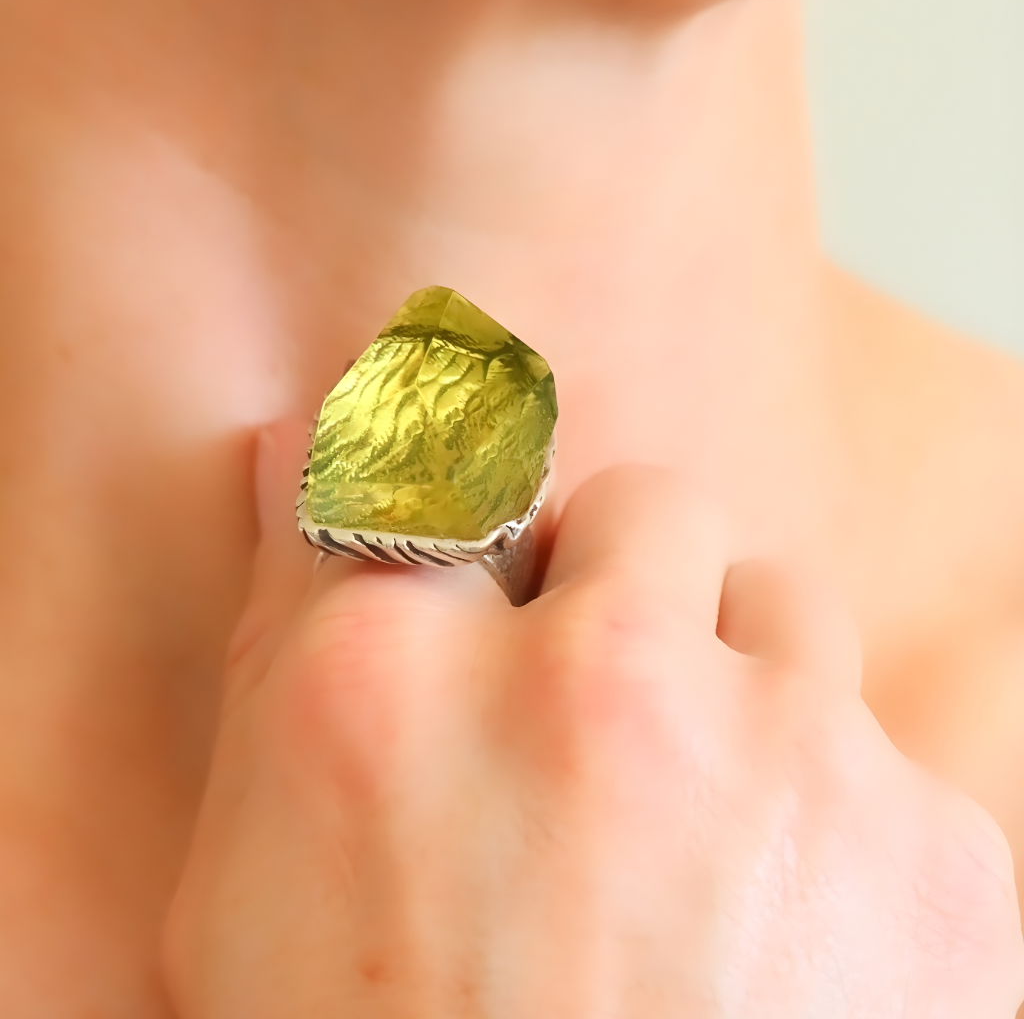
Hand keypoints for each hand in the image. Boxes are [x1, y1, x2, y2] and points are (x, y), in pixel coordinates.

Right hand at [163, 421, 1023, 1017]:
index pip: (449, 484)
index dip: (483, 551)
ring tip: (696, 845)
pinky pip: (888, 755)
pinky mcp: (937, 855)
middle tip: (598, 722)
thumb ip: (283, 634)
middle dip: (623, 590)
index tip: (502, 585)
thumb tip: (291, 447)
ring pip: (786, 606)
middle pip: (646, 508)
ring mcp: (781, 759)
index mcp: (385, 683)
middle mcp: (589, 684)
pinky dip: (835, 826)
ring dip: (742, 693)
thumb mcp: (254, 884)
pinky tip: (781, 950)